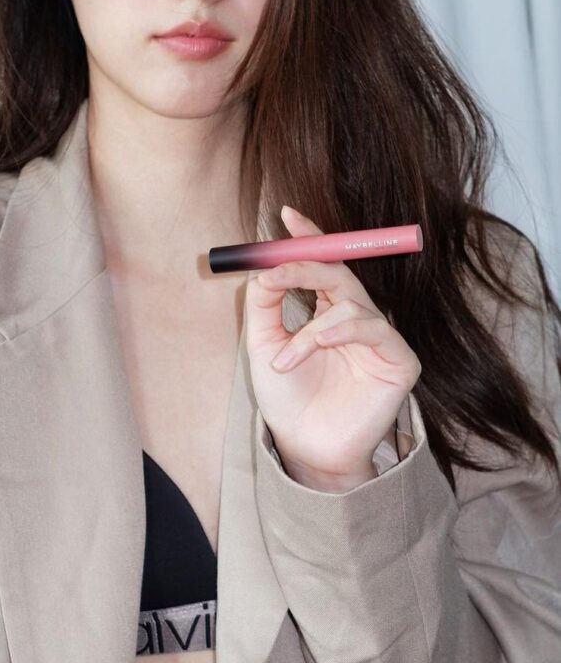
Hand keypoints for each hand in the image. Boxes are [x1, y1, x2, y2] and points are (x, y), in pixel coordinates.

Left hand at [245, 206, 420, 490]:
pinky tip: (315, 349)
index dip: (309, 238)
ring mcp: (378, 337)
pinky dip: (336, 333)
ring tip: (285, 358)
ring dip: (309, 326)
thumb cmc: (286, 397)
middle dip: (307, 263)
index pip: (322, 264)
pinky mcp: (399, 360)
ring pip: (349, 302)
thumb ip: (264, 304)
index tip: (287, 215)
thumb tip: (263, 267)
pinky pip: (372, 329)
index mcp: (324, 309)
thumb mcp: (262, 344)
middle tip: (276, 269)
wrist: (304, 446)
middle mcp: (353, 317)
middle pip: (339, 272)